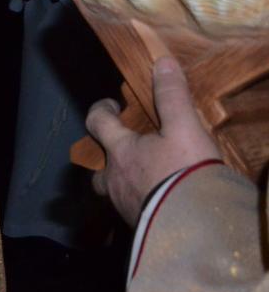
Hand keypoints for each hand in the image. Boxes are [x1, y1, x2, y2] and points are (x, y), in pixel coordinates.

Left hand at [85, 56, 221, 225]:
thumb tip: (162, 63)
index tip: (109, 106)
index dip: (100, 111)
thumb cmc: (185, 173)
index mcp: (121, 151)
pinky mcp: (137, 226)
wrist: (193, 228)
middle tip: (127, 149)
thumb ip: (172, 97)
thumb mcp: (184, 129)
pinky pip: (130, 210)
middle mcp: (114, 179)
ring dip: (123, 181)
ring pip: (112, 190)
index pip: (97, 123)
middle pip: (98, 166)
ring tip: (145, 177)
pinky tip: (158, 202)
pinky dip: (139, 201)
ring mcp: (122, 205)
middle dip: (108, 156)